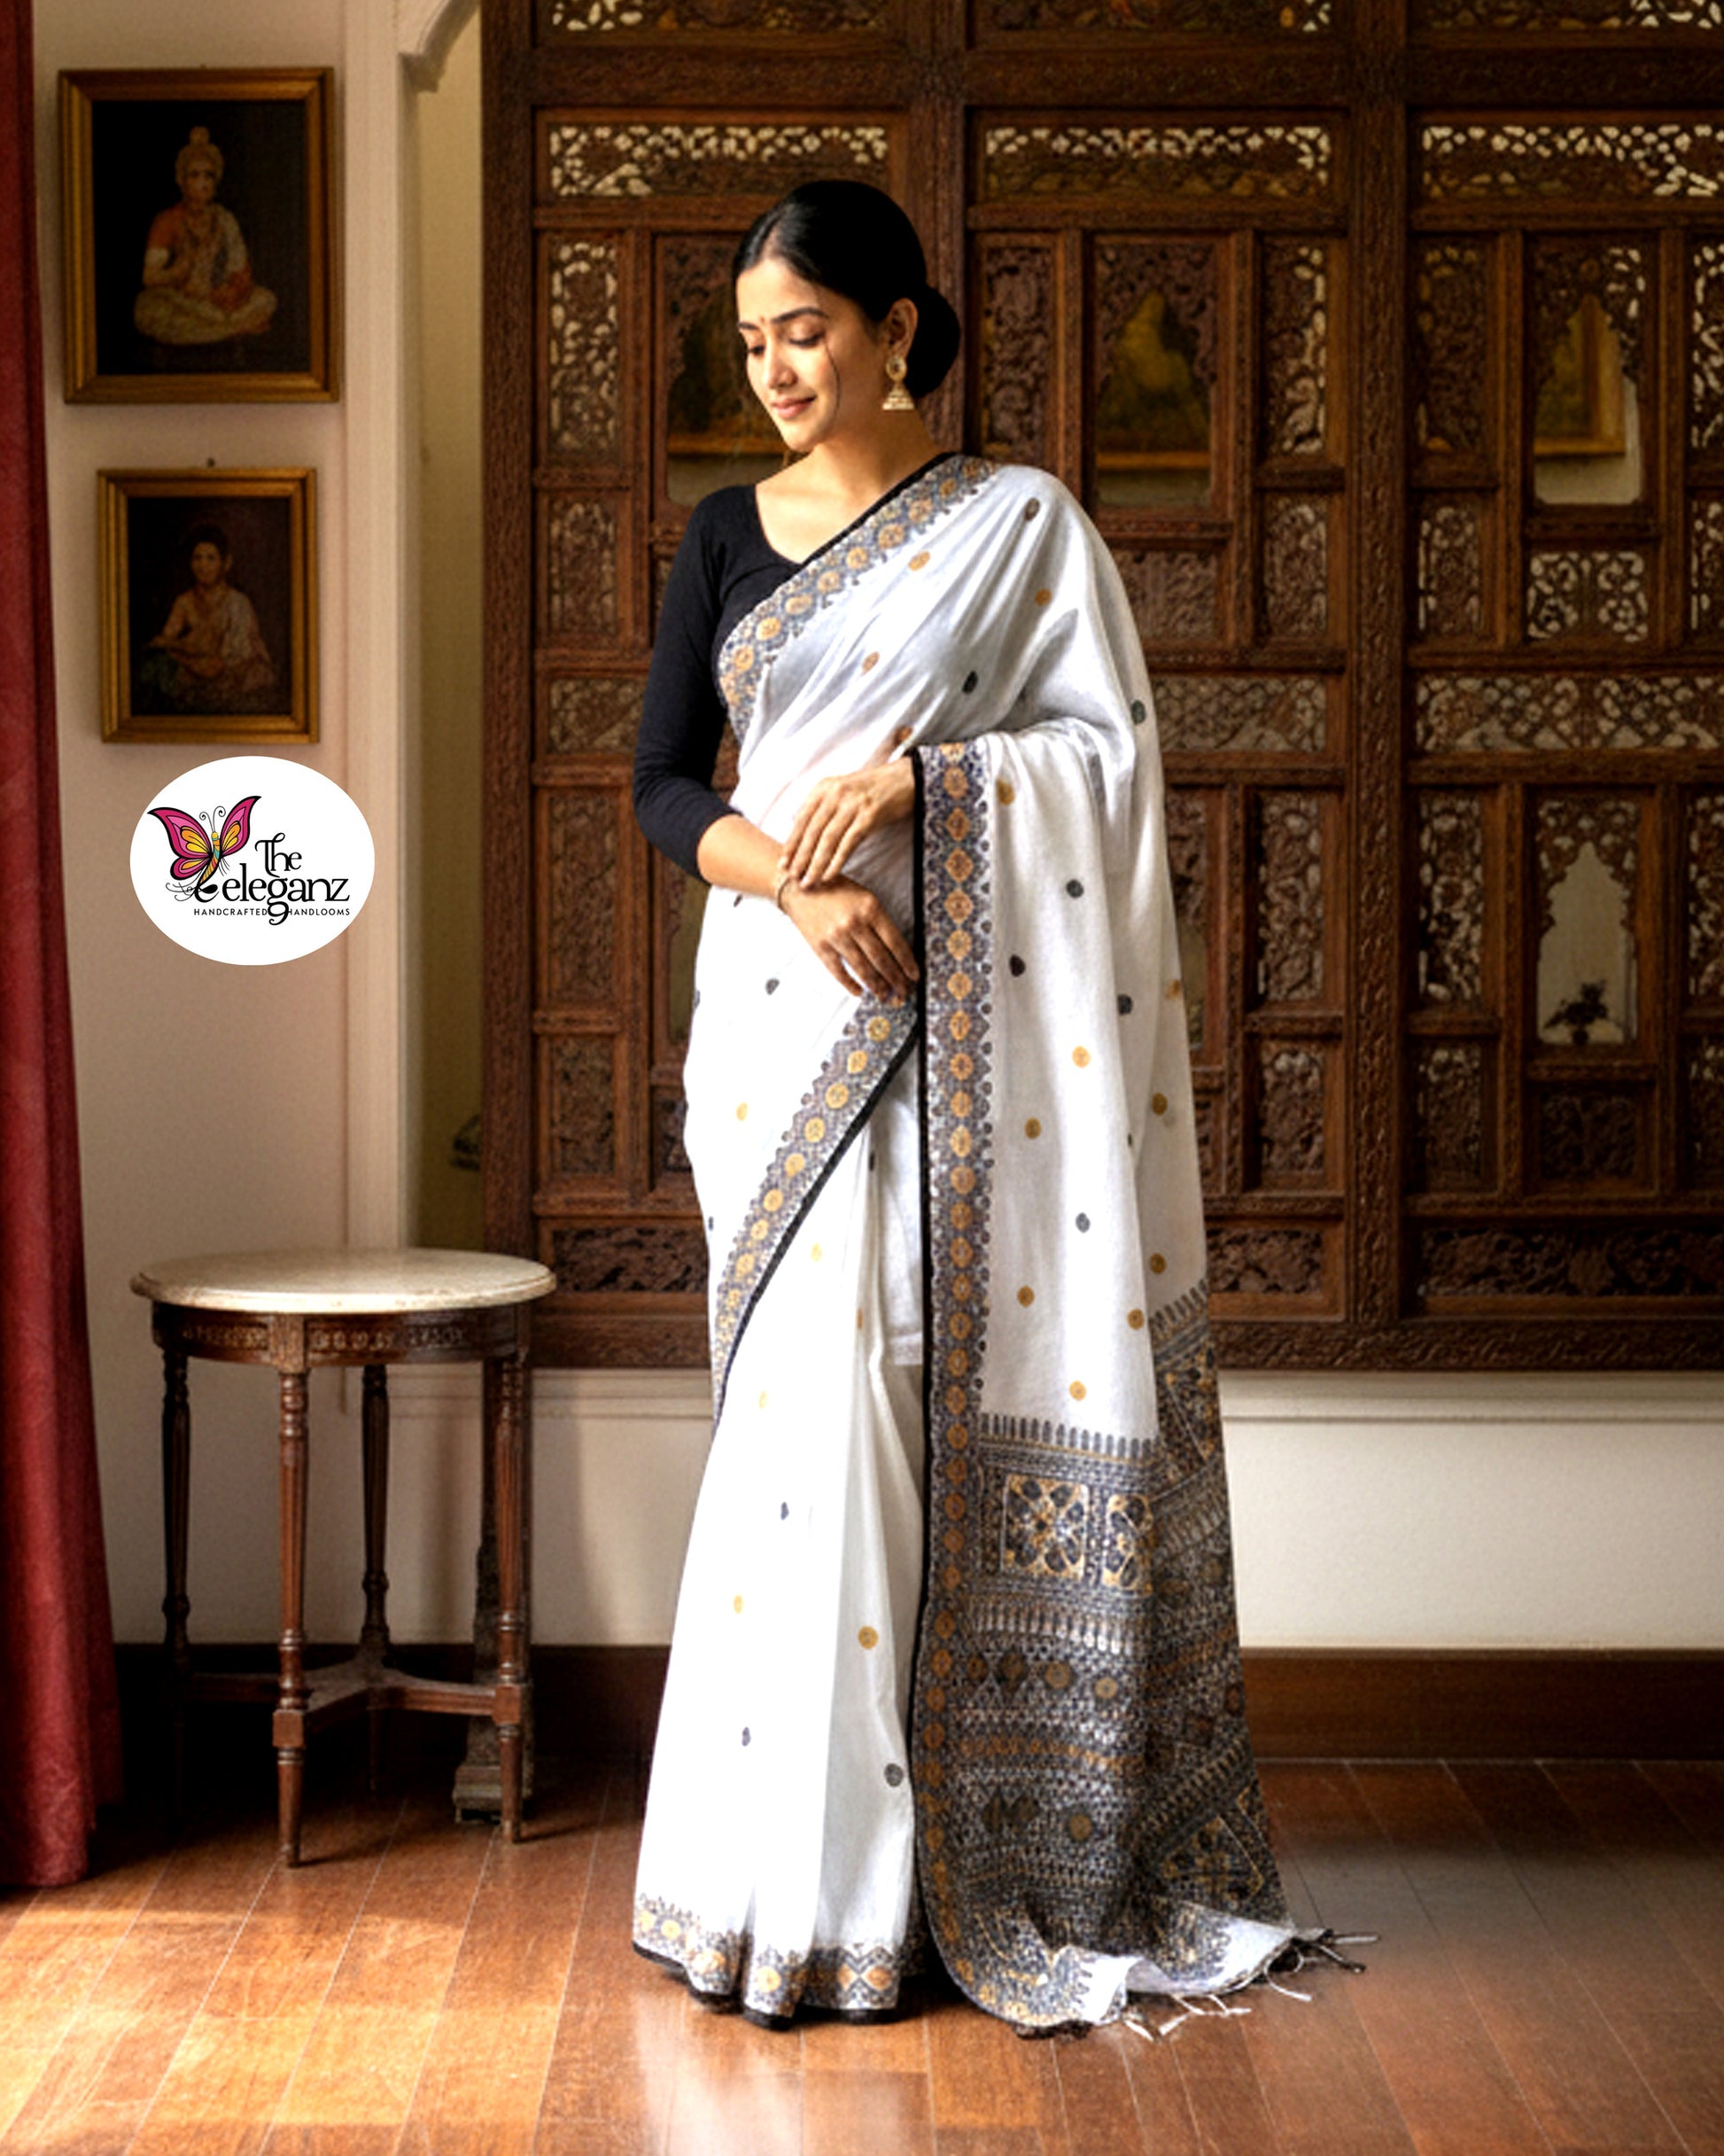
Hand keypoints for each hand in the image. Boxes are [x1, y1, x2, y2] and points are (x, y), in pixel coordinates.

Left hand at [781, 748, 915, 888]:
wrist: (903, 779)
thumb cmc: (871, 789)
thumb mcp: (841, 791)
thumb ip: (821, 808)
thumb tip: (800, 832)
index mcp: (823, 788)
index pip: (801, 820)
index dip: (791, 844)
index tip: (782, 865)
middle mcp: (835, 794)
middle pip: (812, 831)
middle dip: (800, 858)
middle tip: (792, 878)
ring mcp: (852, 804)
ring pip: (828, 839)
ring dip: (816, 864)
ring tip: (808, 882)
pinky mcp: (869, 815)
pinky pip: (848, 842)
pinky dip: (837, 861)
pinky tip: (829, 875)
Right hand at [781, 875, 919, 1002]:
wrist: (799, 888)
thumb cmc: (835, 890)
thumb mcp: (864, 897)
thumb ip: (879, 920)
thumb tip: (896, 950)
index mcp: (870, 908)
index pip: (895, 942)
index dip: (907, 962)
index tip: (914, 975)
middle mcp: (854, 923)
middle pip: (881, 959)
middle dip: (895, 979)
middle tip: (903, 992)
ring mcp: (836, 936)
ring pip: (862, 968)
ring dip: (876, 986)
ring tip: (885, 996)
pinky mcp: (820, 946)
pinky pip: (838, 971)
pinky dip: (850, 984)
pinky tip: (859, 992)